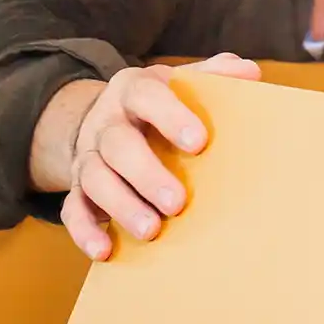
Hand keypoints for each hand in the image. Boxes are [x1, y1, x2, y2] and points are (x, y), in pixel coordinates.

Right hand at [60, 53, 260, 260]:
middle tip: (177, 203)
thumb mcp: (181, 82)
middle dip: (146, 174)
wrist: (104, 117)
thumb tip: (250, 73)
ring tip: (150, 231)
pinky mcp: (77, 186)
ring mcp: (88, 154)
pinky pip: (72, 208)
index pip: (147, 95)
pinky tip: (105, 250)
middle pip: (118, 144)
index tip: (199, 143)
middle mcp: (106, 121)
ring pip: (94, 178)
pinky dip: (84, 230)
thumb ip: (212, 75)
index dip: (171, 117)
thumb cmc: (158, 104)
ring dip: (121, 205)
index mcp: (134, 90)